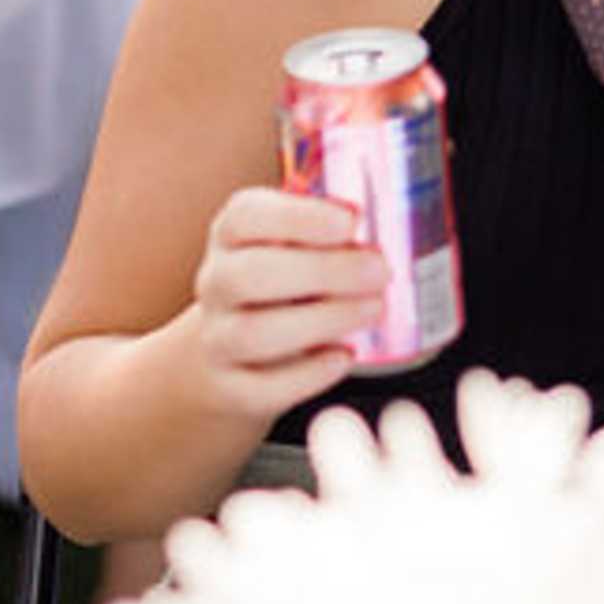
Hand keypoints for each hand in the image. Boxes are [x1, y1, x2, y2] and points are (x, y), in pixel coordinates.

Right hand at [188, 188, 395, 422]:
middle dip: (324, 271)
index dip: (299, 217)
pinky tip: (344, 357)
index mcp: (233, 234)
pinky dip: (308, 375)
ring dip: (324, 320)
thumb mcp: (297, 242)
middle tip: (379, 271)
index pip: (246, 216)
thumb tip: (387, 223)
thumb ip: (331, 230)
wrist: (235, 351)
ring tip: (373, 309)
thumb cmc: (283, 283)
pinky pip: (262, 387)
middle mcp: (217, 283)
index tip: (351, 221)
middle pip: (251, 275)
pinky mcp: (229, 387)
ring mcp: (217, 338)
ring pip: (254, 333)